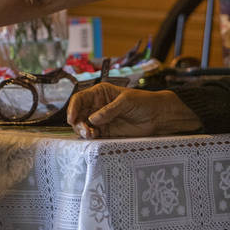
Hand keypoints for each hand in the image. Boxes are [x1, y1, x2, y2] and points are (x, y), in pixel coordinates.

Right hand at [67, 85, 199, 138]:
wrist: (157, 116)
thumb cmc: (143, 102)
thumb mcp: (126, 101)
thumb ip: (109, 110)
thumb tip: (92, 119)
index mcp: (100, 93)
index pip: (80, 99)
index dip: (73, 108)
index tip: (72, 118)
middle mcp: (97, 106)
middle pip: (78, 114)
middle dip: (77, 122)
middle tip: (85, 131)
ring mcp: (101, 119)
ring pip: (83, 125)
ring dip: (83, 131)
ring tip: (90, 134)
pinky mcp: (106, 131)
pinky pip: (93, 134)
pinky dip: (90, 137)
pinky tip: (95, 137)